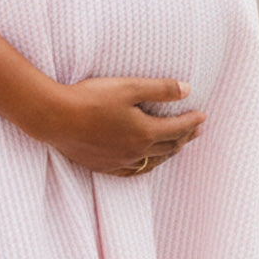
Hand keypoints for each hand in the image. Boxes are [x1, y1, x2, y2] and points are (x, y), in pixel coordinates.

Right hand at [38, 76, 205, 175]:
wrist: (55, 118)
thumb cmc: (91, 97)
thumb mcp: (129, 87)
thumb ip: (160, 89)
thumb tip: (187, 90)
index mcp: (145, 132)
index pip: (177, 128)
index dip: (192, 121)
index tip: (203, 116)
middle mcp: (136, 151)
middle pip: (168, 146)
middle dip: (185, 137)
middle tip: (196, 131)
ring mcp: (119, 161)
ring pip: (152, 161)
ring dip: (168, 152)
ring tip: (175, 146)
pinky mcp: (103, 166)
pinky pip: (132, 171)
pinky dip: (145, 165)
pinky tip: (143, 163)